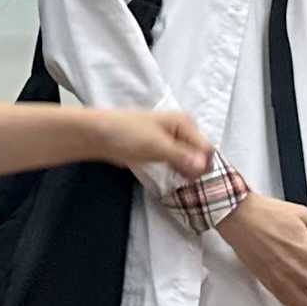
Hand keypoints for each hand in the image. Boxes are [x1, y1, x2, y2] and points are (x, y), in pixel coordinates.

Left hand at [85, 106, 212, 182]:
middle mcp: (183, 129)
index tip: (193, 181)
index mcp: (186, 122)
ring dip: (187, 172)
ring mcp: (173, 140)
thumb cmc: (128, 134)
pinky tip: (174, 179)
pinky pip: (179, 163)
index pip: (206, 148)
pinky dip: (179, 171)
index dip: (203, 166)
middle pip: (200, 155)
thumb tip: (204, 166)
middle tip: (185, 183)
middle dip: (196, 170)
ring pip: (191, 161)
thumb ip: (182, 156)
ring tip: (179, 182)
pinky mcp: (162, 150)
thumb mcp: (158, 146)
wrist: (100, 135)